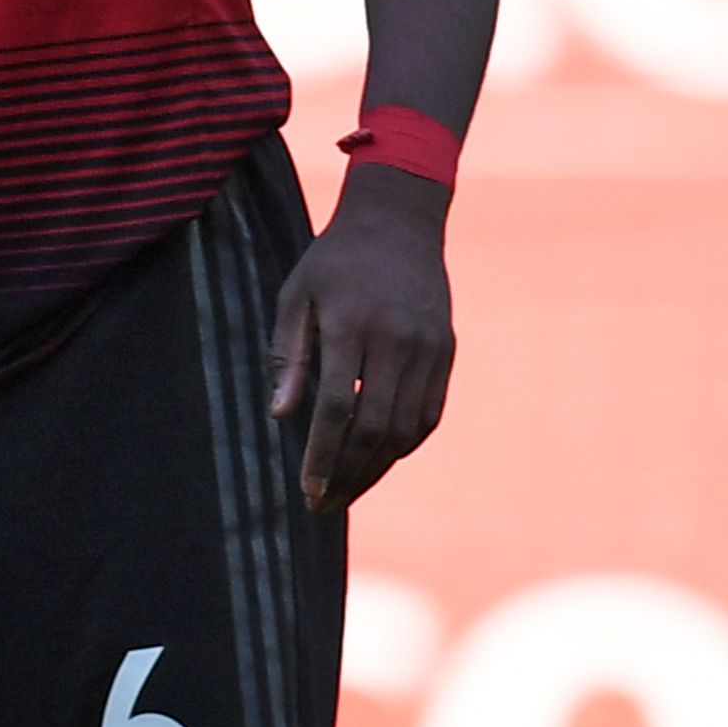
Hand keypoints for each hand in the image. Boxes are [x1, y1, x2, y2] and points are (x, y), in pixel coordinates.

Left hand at [269, 168, 454, 508]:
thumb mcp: (296, 296)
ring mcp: (429, 348)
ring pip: (406, 428)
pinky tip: (378, 460)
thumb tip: (281, 414)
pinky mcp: (447, 351)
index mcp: (351, 326)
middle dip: (347, 474)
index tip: (308, 491)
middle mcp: (396, 340)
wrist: (398, 223)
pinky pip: (428, 413)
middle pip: (375, 428)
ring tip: (345, 490)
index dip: (322, 456)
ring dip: (376, 468)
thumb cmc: (334, 262)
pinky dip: (404, 444)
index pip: (336, 408)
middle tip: (322, 503)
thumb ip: (288, 354)